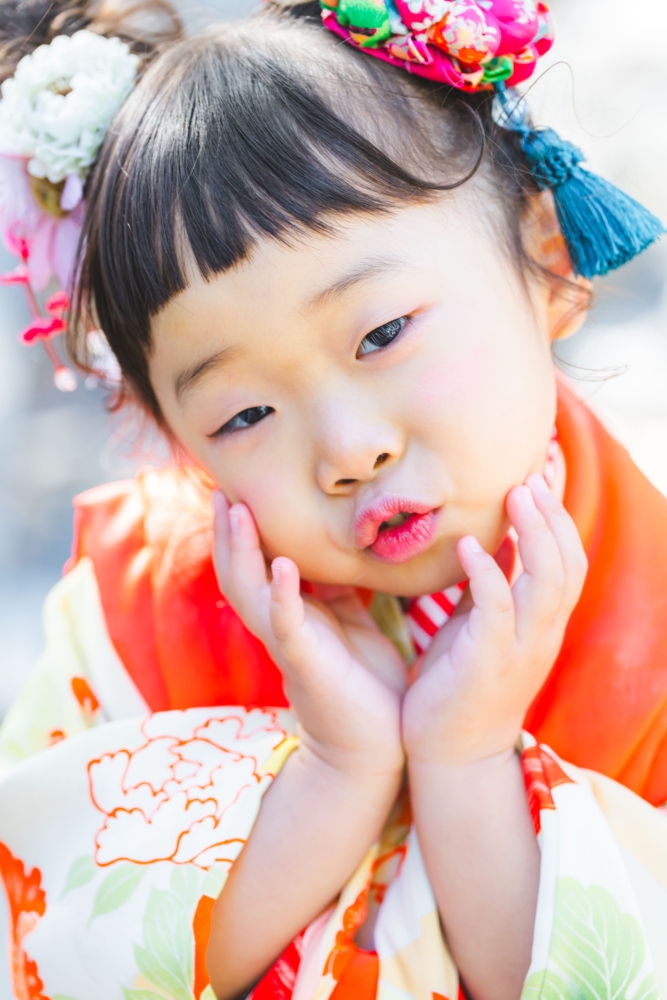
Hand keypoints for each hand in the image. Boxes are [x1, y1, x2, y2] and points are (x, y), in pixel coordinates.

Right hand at [213, 493, 405, 777]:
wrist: (374, 748)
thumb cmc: (364, 687)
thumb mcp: (351, 626)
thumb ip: (336, 595)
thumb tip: (335, 557)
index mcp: (291, 617)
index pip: (255, 566)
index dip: (243, 532)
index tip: (239, 490)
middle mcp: (279, 627)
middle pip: (238, 572)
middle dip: (228, 532)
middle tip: (223, 487)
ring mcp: (288, 645)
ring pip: (249, 591)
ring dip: (241, 551)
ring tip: (236, 510)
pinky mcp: (305, 664)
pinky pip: (286, 625)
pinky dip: (281, 595)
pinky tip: (279, 566)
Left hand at [402, 474, 586, 765]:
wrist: (450, 755)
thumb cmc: (460, 684)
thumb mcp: (481, 626)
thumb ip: (494, 586)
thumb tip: (496, 538)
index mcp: (541, 626)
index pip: (568, 565)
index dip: (558, 522)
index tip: (535, 482)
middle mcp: (541, 636)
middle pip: (567, 566)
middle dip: (552, 518)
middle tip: (527, 478)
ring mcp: (519, 651)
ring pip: (547, 583)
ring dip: (533, 534)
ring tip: (513, 495)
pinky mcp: (487, 663)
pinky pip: (496, 609)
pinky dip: (486, 572)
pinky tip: (469, 544)